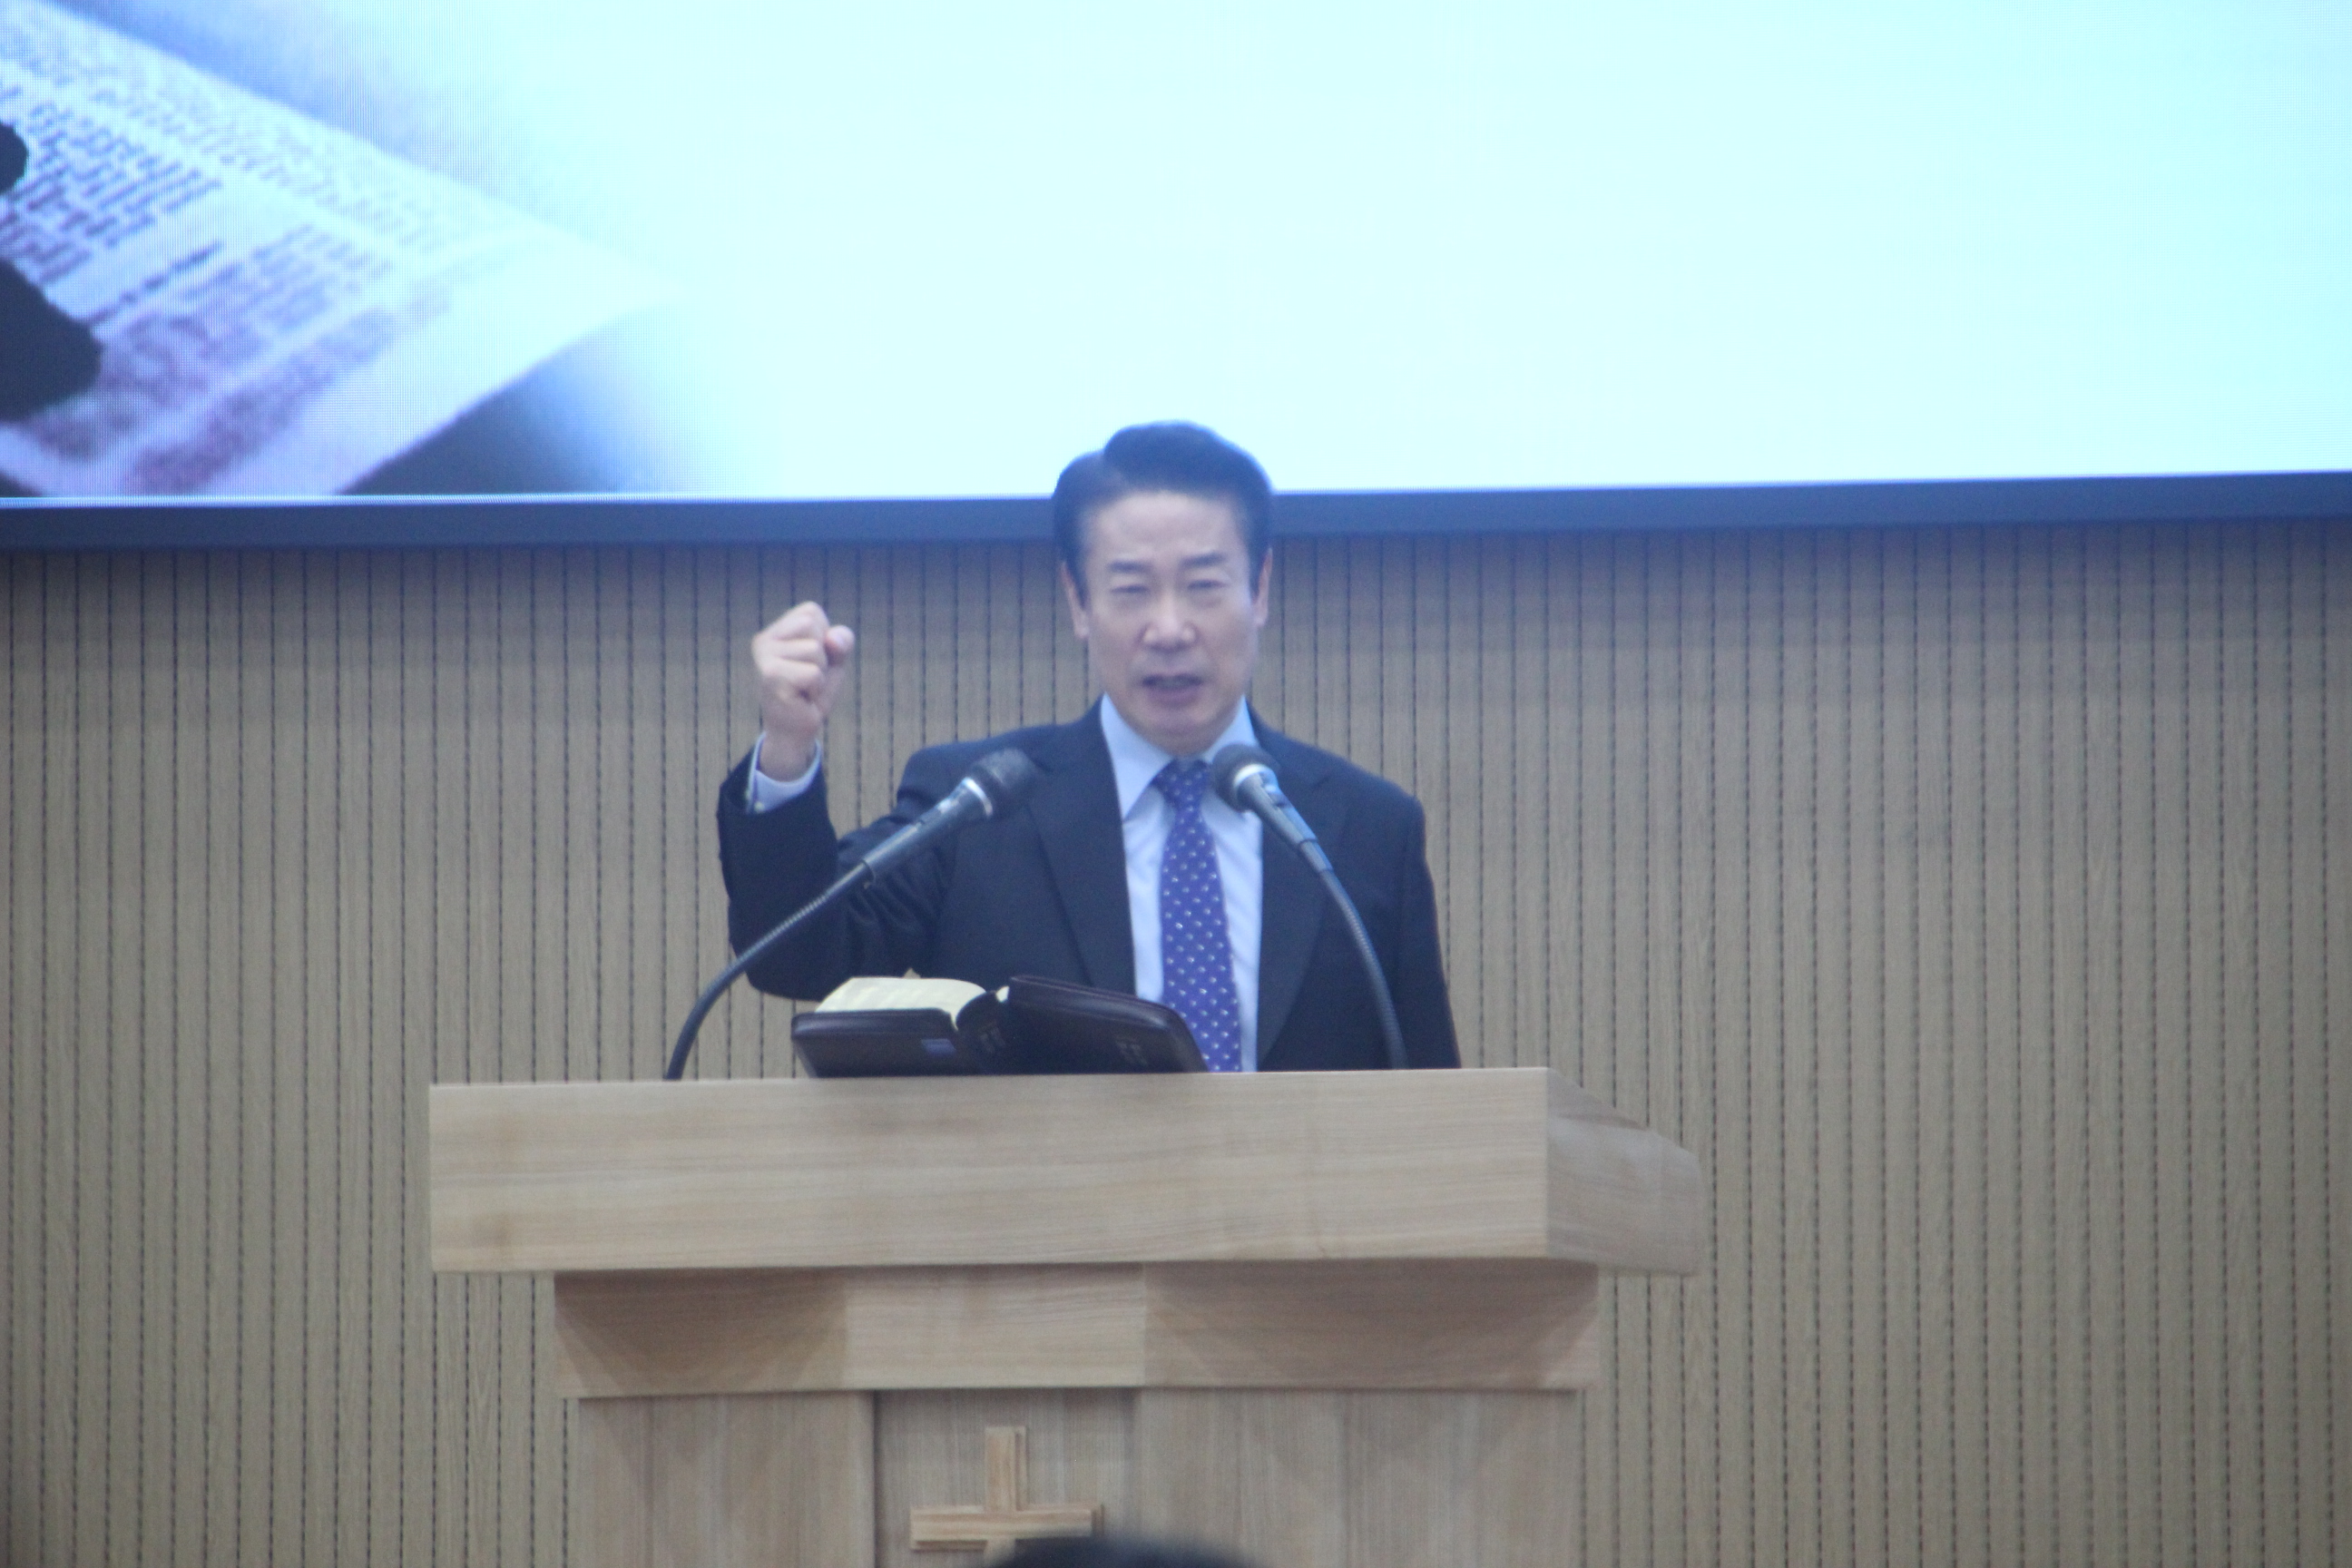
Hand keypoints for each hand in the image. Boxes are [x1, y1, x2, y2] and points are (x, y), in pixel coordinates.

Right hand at [750, 602, 854, 780]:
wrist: (796, 731)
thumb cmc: (812, 692)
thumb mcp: (833, 661)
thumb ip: (841, 642)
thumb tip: (833, 639)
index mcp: (775, 632)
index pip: (811, 612)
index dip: (825, 637)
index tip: (812, 661)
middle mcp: (764, 640)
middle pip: (813, 627)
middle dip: (822, 655)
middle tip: (808, 677)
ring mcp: (764, 657)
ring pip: (815, 650)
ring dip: (819, 673)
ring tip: (804, 688)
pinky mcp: (770, 676)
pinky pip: (813, 673)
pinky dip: (816, 688)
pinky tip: (800, 697)